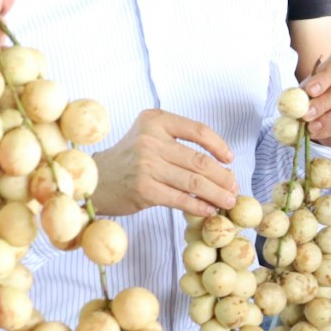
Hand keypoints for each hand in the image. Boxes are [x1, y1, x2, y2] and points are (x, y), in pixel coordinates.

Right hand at [89, 109, 240, 218]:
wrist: (95, 180)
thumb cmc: (128, 159)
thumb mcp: (148, 136)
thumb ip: (177, 141)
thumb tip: (220, 162)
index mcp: (155, 120)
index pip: (198, 130)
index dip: (219, 146)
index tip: (230, 159)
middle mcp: (150, 140)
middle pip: (199, 160)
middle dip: (223, 176)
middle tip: (234, 187)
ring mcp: (147, 166)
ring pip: (194, 182)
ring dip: (217, 193)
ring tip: (228, 200)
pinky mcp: (145, 190)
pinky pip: (181, 199)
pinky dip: (199, 206)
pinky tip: (209, 209)